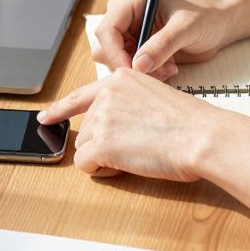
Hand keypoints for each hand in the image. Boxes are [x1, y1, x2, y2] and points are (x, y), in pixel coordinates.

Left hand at [38, 68, 237, 180]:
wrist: (202, 136)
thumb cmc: (191, 124)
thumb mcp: (156, 98)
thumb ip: (130, 105)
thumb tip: (115, 127)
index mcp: (122, 79)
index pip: (82, 94)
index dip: (61, 109)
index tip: (47, 116)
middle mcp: (107, 94)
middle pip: (87, 128)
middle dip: (103, 144)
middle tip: (134, 149)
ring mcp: (102, 117)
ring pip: (85, 147)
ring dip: (104, 158)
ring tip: (136, 156)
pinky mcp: (101, 142)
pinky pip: (85, 164)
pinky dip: (102, 171)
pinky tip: (125, 167)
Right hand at [93, 0, 235, 80]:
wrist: (218, 25)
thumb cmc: (205, 17)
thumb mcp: (186, 28)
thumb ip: (163, 45)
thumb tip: (138, 65)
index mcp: (131, 1)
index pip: (107, 30)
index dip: (115, 54)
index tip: (133, 71)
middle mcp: (125, 16)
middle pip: (105, 48)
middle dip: (130, 65)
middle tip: (159, 70)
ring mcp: (129, 34)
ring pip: (115, 61)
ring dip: (140, 71)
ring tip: (168, 68)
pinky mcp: (136, 49)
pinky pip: (129, 68)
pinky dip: (147, 74)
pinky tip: (168, 68)